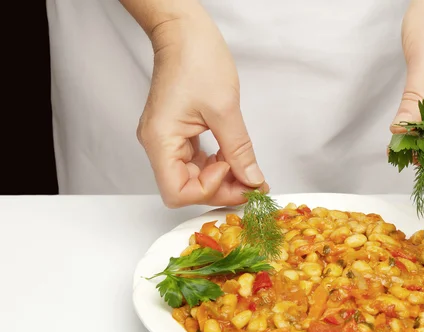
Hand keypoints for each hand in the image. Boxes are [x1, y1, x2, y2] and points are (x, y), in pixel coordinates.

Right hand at [135, 8, 266, 207]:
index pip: (177, 192)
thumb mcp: (225, 109)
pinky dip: (216, 166)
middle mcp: (158, 144)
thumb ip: (239, 150)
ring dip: (221, 180)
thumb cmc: (196, 58)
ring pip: (192, 178)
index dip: (208, 189)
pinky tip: (233, 160)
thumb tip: (252, 178)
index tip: (231, 170)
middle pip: (185, 189)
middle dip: (220, 189)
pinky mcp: (178, 134)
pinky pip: (195, 162)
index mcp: (160, 139)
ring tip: (246, 173)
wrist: (184, 33)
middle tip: (250, 183)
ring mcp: (167, 140)